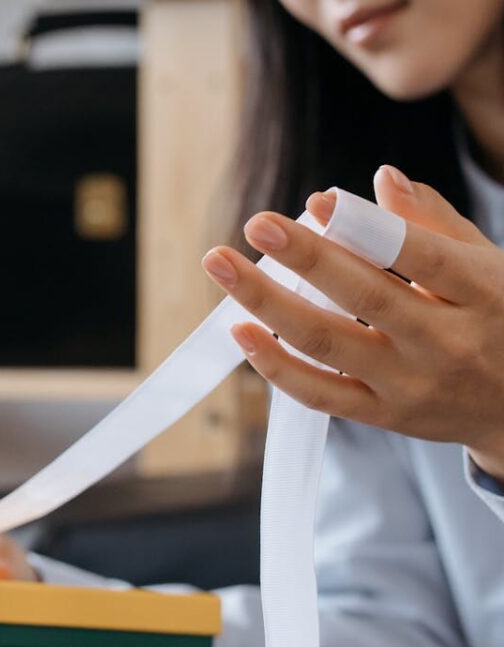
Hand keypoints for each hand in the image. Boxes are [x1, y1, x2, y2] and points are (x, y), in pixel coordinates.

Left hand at [201, 165, 503, 481]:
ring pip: (328, 344)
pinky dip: (276, 366)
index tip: (315, 202)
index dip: (366, 229)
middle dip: (306, 257)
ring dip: (267, 303)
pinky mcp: (383, 415)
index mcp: (482, 294)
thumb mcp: (487, 266)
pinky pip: (320, 394)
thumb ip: (431, 223)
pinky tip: (240, 331)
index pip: (422, 256)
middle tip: (255, 221)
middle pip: (365, 298)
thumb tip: (381, 179)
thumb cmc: (498, 319)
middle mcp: (446, 343)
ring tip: (221, 265)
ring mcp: (410, 385)